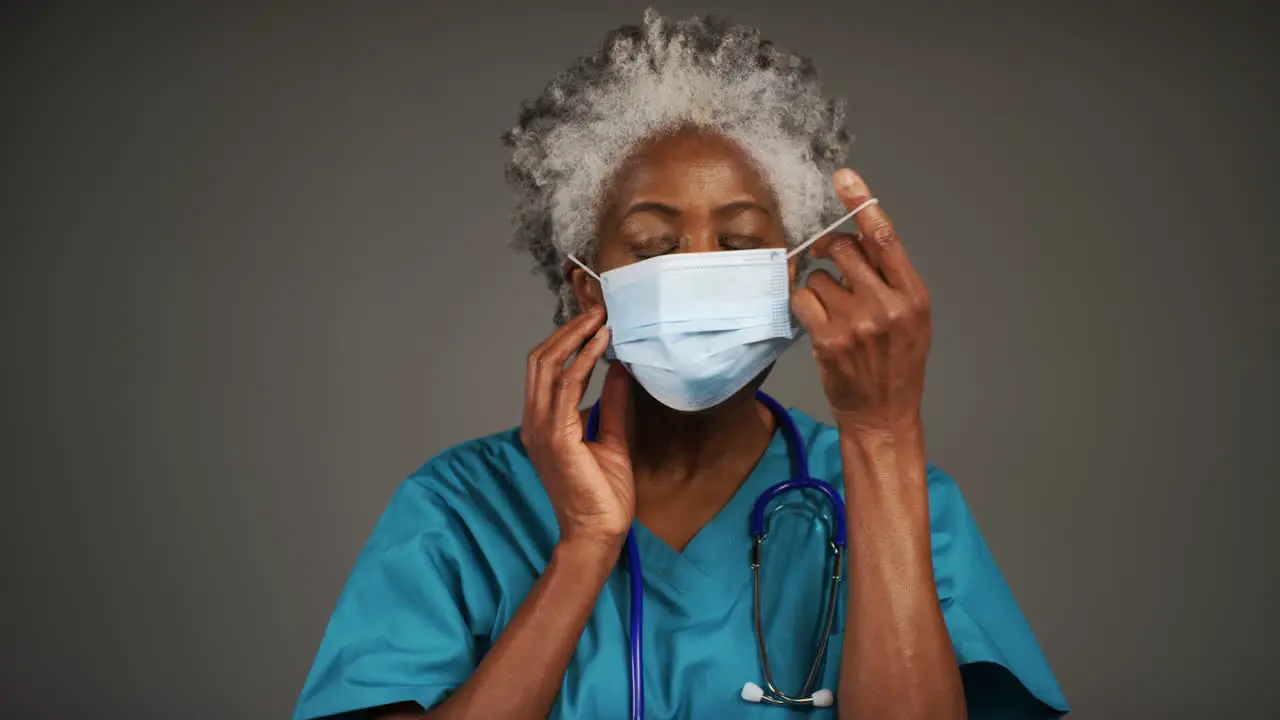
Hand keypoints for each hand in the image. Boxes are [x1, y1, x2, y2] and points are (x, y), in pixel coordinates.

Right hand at [520, 307, 634, 549]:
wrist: (598, 534)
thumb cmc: (602, 495)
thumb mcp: (611, 438)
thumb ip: (610, 404)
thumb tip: (619, 370)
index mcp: (542, 423)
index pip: (544, 369)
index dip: (566, 340)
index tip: (594, 320)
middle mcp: (534, 422)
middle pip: (539, 360)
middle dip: (568, 330)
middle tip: (596, 310)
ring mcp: (541, 429)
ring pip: (547, 366)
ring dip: (575, 337)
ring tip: (599, 318)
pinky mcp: (557, 437)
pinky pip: (567, 387)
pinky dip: (584, 361)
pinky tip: (602, 345)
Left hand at [792, 169, 931, 434]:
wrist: (884, 414)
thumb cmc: (896, 364)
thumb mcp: (911, 317)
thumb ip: (889, 277)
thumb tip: (857, 236)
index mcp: (913, 295)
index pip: (884, 237)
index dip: (862, 204)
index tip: (845, 179)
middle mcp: (887, 305)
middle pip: (843, 249)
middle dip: (832, 253)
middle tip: (832, 267)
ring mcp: (856, 323)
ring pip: (818, 277)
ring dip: (819, 290)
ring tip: (835, 315)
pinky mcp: (829, 340)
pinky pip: (802, 301)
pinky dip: (804, 307)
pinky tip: (818, 324)